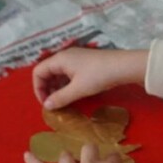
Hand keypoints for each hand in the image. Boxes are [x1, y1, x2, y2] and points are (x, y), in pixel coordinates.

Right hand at [33, 48, 147, 108]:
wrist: (124, 66)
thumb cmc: (99, 76)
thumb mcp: (78, 89)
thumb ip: (60, 98)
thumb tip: (47, 106)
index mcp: (59, 59)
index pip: (38, 72)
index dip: (38, 88)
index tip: (46, 103)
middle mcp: (65, 57)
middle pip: (47, 72)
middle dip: (47, 89)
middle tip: (54, 104)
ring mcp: (75, 59)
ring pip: (58, 74)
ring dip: (57, 88)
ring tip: (63, 102)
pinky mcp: (85, 63)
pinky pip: (69, 74)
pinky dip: (67, 85)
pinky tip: (73, 94)